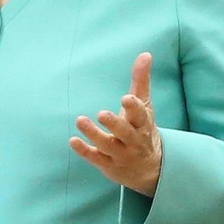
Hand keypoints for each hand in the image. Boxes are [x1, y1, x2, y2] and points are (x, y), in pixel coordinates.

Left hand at [70, 52, 162, 196]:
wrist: (150, 169)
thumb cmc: (142, 129)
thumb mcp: (144, 106)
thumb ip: (141, 81)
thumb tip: (145, 54)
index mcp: (142, 124)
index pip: (140, 115)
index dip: (134, 107)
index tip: (126, 98)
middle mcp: (133, 140)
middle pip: (125, 132)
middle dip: (114, 123)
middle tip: (102, 114)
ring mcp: (121, 154)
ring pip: (108, 145)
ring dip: (94, 134)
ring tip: (80, 120)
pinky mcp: (108, 164)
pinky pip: (95, 158)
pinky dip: (84, 150)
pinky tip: (73, 140)